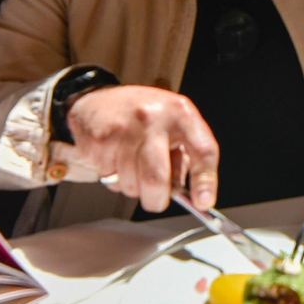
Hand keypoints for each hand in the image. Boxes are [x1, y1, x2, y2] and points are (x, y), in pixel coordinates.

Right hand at [50, 85, 219, 212]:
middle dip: (157, 199)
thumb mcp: (172, 128)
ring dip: (132, 186)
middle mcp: (154, 117)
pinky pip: (110, 177)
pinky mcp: (100, 139)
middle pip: (157, 178)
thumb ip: (184, 158)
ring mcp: (124, 127)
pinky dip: (112, 178)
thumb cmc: (141, 118)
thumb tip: (184, 191)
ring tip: (130, 166)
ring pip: (131, 184)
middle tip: (156, 199)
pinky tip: (113, 159)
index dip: (206, 181)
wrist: (98, 101)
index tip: (203, 202)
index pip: (203, 150)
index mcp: (180, 113)